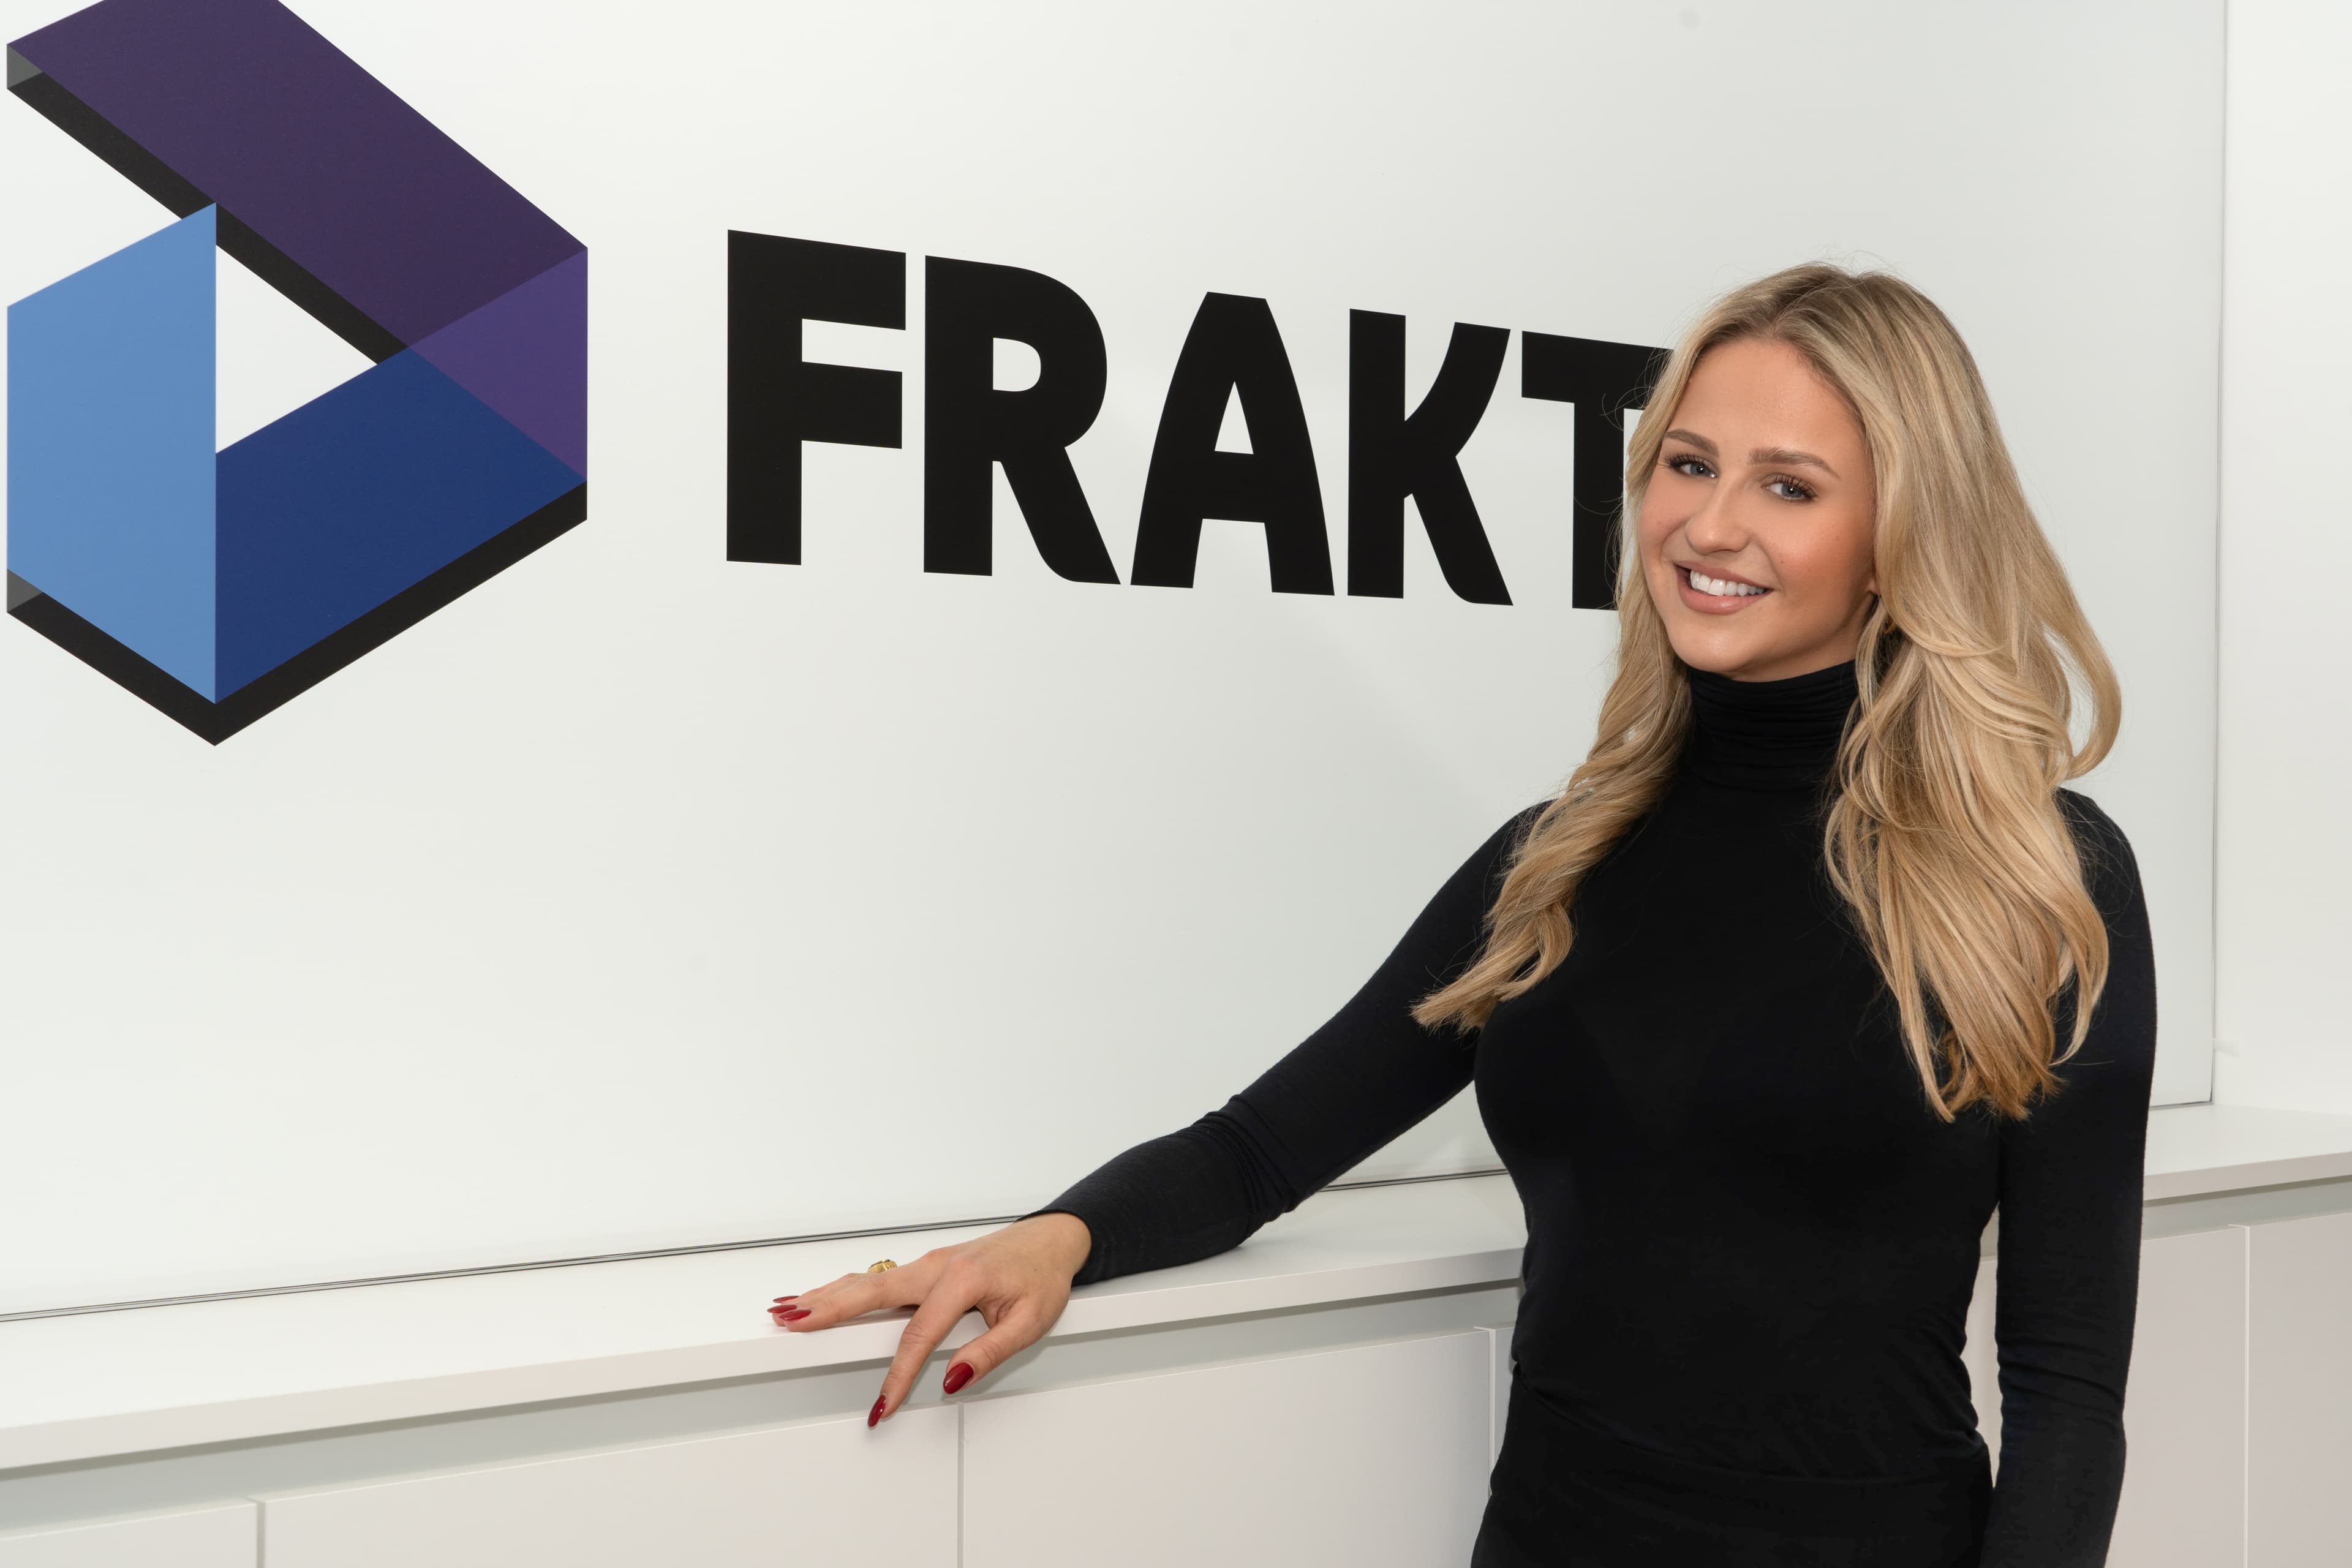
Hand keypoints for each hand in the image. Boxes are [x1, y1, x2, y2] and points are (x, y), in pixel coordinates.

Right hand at [764, 1212, 1092, 1426]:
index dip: (898, 1376)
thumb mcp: (1031, 1321)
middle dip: (827, 1308)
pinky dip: (846, 1288)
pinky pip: (879, 1279)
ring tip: (788, 1308)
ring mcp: (928, 1264)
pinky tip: (825, 1296)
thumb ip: (989, 1352)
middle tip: (790, 1322)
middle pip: (870, 1291)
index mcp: (961, 1281)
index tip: (882, 1406)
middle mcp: (936, 1267)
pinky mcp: (927, 1267)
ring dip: (827, 1294)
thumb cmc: (1043, 1276)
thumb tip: (951, 1379)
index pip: (918, 1336)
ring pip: (868, 1281)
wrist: (1053, 1239)